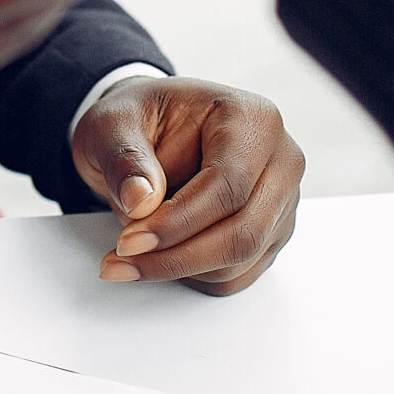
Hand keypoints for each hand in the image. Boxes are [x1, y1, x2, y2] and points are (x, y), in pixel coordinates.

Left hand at [72, 76, 303, 295]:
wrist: (147, 132)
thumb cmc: (140, 119)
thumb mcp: (112, 123)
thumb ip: (125, 158)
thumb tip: (141, 201)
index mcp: (251, 117)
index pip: (228, 185)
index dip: (178, 221)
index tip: (130, 240)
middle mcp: (279, 159)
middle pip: (244, 231)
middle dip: (178, 256)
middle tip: (124, 260)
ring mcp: (280, 200)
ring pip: (240, 260)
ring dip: (180, 269)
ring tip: (129, 255)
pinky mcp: (271, 233)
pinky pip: (237, 275)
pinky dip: (193, 276)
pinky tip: (159, 255)